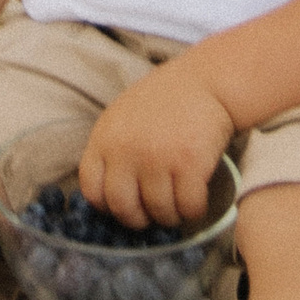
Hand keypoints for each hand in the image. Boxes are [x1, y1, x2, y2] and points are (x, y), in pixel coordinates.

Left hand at [79, 63, 234, 230]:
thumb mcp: (124, 117)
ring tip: (178, 201)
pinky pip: (188, 208)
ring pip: (159, 213)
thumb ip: (113, 151)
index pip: (92, 190)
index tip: (127, 203)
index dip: (108, 205)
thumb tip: (111, 199)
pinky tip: (197, 197)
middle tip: (154, 210)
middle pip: (124, 209)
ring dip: (171, 215)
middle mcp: (127, 150)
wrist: (207, 81)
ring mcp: (157, 158)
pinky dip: (195, 210)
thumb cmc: (166, 101)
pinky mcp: (189, 164)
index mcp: (105, 137)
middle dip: (140, 218)